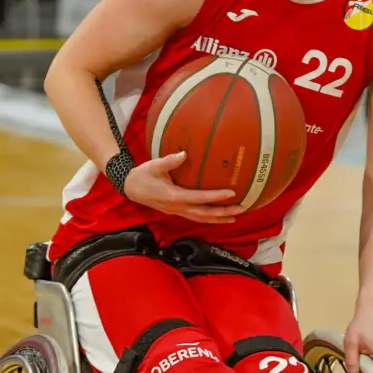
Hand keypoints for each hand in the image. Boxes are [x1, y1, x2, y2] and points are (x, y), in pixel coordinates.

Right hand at [121, 151, 245, 223]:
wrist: (130, 188)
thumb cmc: (143, 175)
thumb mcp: (154, 165)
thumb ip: (170, 160)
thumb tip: (184, 153)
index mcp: (174, 196)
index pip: (199, 198)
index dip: (215, 196)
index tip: (231, 193)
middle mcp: (177, 207)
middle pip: (204, 214)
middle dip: (223, 212)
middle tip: (241, 209)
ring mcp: (177, 211)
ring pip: (201, 219)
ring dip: (218, 219)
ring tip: (234, 217)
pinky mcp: (176, 211)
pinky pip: (196, 217)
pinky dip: (209, 218)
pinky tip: (218, 216)